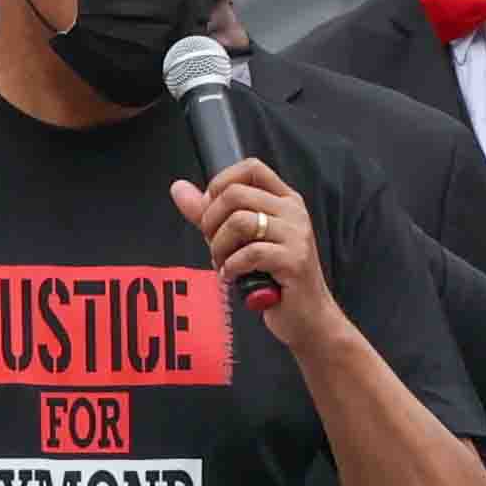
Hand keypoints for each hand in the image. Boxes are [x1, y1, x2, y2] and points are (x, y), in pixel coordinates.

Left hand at [171, 158, 334, 347]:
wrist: (307, 317)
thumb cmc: (273, 278)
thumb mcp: (239, 240)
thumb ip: (210, 214)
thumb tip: (178, 188)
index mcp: (284, 200)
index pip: (250, 168)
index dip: (220, 183)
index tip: (211, 212)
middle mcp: (293, 211)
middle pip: (236, 194)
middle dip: (211, 222)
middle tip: (213, 246)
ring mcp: (296, 235)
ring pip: (240, 221)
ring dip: (219, 247)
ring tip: (223, 264)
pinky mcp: (294, 261)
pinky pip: (250, 253)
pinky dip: (231, 267)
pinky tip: (232, 277)